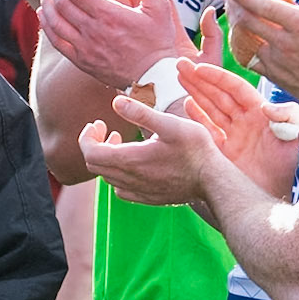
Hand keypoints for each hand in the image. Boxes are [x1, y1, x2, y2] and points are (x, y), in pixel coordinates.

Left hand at [39, 0, 192, 91]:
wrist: (153, 77)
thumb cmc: (158, 40)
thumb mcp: (160, 6)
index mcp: (109, 15)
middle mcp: (92, 32)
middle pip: (62, 4)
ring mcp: (85, 48)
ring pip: (55, 23)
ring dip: (46, 4)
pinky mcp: (82, 61)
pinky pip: (57, 42)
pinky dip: (47, 26)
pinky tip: (45, 15)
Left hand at [78, 96, 219, 205]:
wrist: (212, 181)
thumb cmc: (195, 149)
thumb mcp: (169, 124)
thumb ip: (141, 112)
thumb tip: (116, 101)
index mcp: (129, 159)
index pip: (90, 152)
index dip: (86, 137)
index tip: (96, 124)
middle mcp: (128, 179)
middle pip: (94, 165)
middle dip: (94, 145)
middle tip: (106, 129)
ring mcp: (137, 191)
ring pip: (107, 177)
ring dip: (107, 158)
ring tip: (120, 141)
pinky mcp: (147, 198)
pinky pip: (120, 189)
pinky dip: (117, 174)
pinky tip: (132, 164)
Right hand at [177, 60, 298, 198]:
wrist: (272, 199)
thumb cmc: (286, 170)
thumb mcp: (292, 139)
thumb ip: (285, 117)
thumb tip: (266, 105)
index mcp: (259, 113)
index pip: (235, 88)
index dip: (217, 77)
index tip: (199, 69)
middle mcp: (243, 121)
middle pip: (218, 94)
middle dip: (199, 79)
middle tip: (180, 64)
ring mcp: (230, 135)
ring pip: (209, 108)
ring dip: (194, 92)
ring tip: (178, 76)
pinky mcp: (220, 152)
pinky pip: (205, 129)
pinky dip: (194, 116)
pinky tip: (184, 104)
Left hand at [223, 0, 298, 105]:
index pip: (261, 6)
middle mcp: (283, 43)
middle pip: (246, 21)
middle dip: (234, 6)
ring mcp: (276, 61)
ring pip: (244, 41)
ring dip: (236, 25)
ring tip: (234, 13)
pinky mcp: (273, 75)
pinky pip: (248, 59)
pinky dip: (241, 46)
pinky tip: (241, 37)